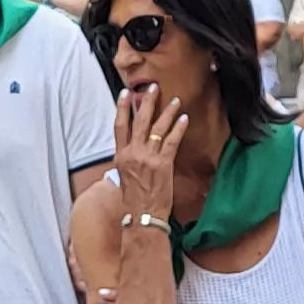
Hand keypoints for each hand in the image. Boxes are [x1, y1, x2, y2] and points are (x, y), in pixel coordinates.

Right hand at [111, 85, 188, 222]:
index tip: (126, 93)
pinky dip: (178, 128)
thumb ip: (126, 162)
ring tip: (175, 100)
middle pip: (140, 121)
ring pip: (158, 128)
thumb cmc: (133, 201)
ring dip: (167, 111)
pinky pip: (172, 141)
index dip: (122, 108)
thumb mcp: (123, 178)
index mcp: (121, 156)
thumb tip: (129, 153)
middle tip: (153, 87)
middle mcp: (133, 153)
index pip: (120, 126)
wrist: (142, 216)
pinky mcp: (163, 164)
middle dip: (147, 102)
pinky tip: (184, 118)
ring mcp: (148, 158)